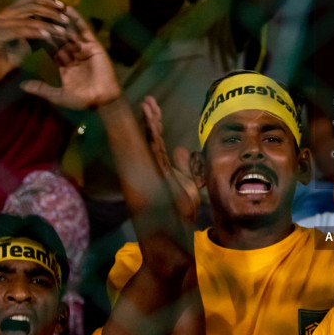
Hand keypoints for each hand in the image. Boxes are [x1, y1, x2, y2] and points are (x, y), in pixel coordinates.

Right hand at [0, 0, 69, 82]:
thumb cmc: (14, 55)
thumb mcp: (32, 39)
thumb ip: (42, 27)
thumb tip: (61, 19)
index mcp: (10, 12)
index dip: (47, 0)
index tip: (64, 6)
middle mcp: (3, 15)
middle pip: (31, 6)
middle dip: (51, 11)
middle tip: (66, 19)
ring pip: (27, 18)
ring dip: (47, 23)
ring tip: (61, 30)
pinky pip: (20, 31)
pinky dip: (35, 32)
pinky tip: (48, 36)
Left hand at [22, 7, 121, 109]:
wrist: (102, 100)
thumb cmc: (81, 100)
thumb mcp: (57, 95)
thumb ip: (41, 89)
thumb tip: (21, 85)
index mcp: (62, 64)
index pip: (48, 48)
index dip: (39, 38)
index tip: (27, 27)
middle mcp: (71, 54)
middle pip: (57, 37)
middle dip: (48, 25)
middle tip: (35, 10)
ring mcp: (82, 48)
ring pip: (69, 31)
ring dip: (60, 19)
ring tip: (49, 5)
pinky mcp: (93, 45)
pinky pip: (84, 30)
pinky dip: (77, 20)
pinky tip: (68, 9)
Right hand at [142, 96, 198, 225]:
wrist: (174, 235)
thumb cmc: (180, 212)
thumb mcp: (187, 184)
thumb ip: (184, 167)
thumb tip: (181, 149)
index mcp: (160, 168)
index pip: (157, 140)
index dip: (156, 123)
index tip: (154, 105)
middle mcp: (153, 167)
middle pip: (151, 137)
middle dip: (150, 118)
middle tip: (148, 99)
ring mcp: (150, 171)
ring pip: (148, 140)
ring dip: (147, 122)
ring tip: (146, 104)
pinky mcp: (151, 175)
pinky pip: (149, 150)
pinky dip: (147, 133)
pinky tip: (146, 120)